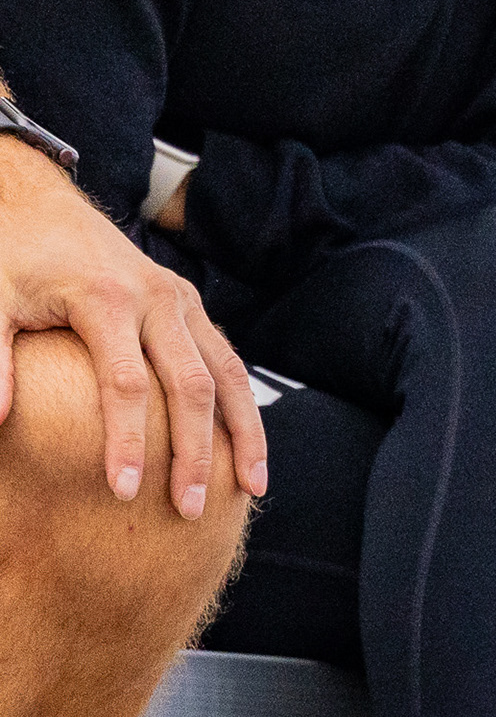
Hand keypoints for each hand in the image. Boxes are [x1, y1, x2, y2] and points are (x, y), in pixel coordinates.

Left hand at [0, 142, 265, 517]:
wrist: (41, 206)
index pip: (126, 383)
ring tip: (251, 487)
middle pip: (192, 385)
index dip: (128, 440)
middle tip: (190, 510)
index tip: (125, 491)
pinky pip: (228, 360)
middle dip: (195, 452)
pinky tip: (248, 448)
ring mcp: (182, 300)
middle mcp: (158, 299)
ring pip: (229, 373)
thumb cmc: (13, 259)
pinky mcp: (190, 305)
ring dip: (243, 433)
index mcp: (108, 299)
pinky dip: (243, 406)